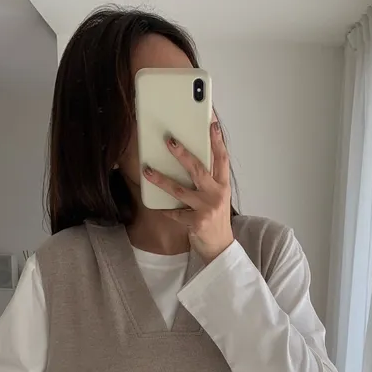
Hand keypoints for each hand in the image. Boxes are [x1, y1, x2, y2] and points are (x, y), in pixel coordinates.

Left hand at [143, 121, 233, 262]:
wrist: (220, 248)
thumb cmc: (216, 220)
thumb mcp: (218, 198)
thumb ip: (209, 181)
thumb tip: (189, 161)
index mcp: (223, 186)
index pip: (222, 158)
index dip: (217, 140)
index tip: (210, 123)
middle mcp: (217, 194)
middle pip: (198, 169)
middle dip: (182, 154)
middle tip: (169, 141)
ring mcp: (207, 208)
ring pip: (180, 190)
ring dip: (161, 180)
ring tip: (147, 171)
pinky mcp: (197, 222)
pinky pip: (175, 213)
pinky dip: (166, 210)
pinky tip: (158, 207)